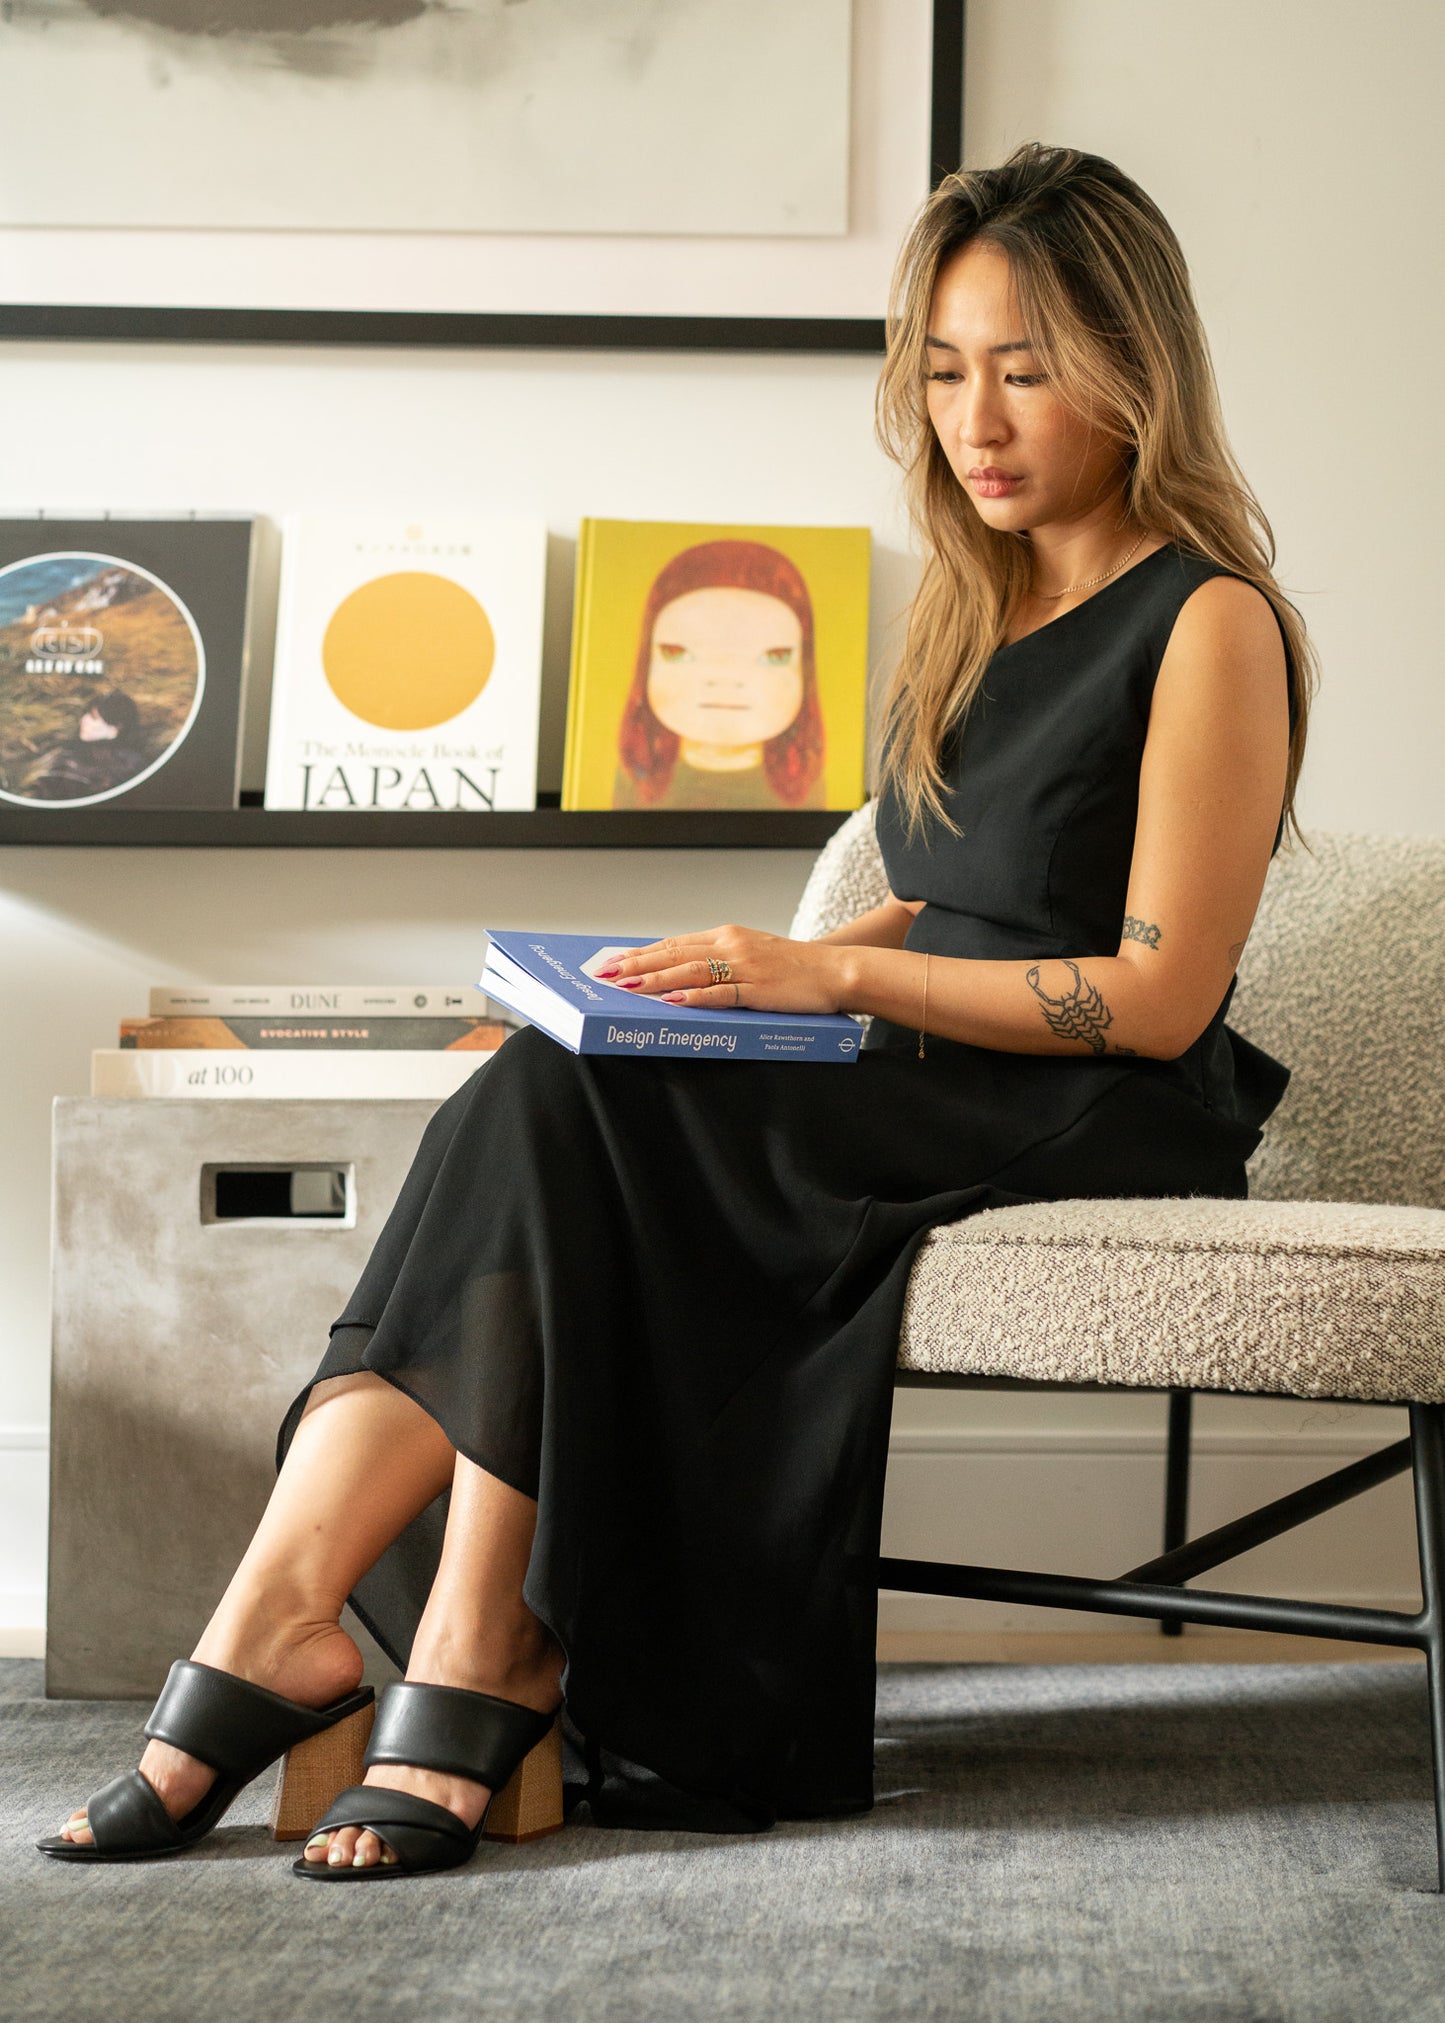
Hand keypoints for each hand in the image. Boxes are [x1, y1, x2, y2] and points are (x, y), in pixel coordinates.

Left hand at [595, 926, 850, 1014]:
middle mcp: (731, 946)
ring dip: (656, 980)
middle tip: (606, 973)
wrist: (835, 970)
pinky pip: (722, 994)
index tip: (613, 960)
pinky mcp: (759, 989)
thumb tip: (680, 977)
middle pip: (675, 954)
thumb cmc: (793, 967)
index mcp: (727, 935)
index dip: (642, 952)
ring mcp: (745, 967)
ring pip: (691, 971)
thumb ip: (719, 960)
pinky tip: (674, 1003)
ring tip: (628, 987)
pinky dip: (696, 998)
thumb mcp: (752, 953)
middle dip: (637, 964)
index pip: (675, 943)